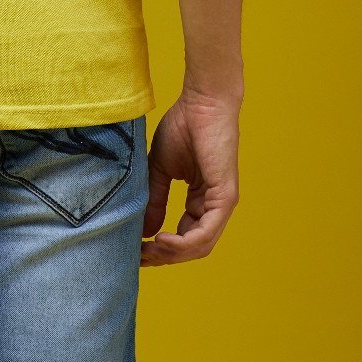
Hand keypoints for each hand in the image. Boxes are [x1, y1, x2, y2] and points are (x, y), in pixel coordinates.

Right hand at [141, 89, 240, 266]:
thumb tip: (145, 230)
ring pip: (199, 245)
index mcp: (200, 201)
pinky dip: (185, 242)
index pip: (183, 236)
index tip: (135, 250)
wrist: (200, 104)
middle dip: (164, 257)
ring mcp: (221, 204)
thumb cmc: (183, 128)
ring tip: (149, 250)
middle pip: (191, 247)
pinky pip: (207, 231)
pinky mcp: (225, 197)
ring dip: (172, 253)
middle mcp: (213, 207)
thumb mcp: (161, 169)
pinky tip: (163, 240)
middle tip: (138, 257)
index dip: (160, 248)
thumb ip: (155, 199)